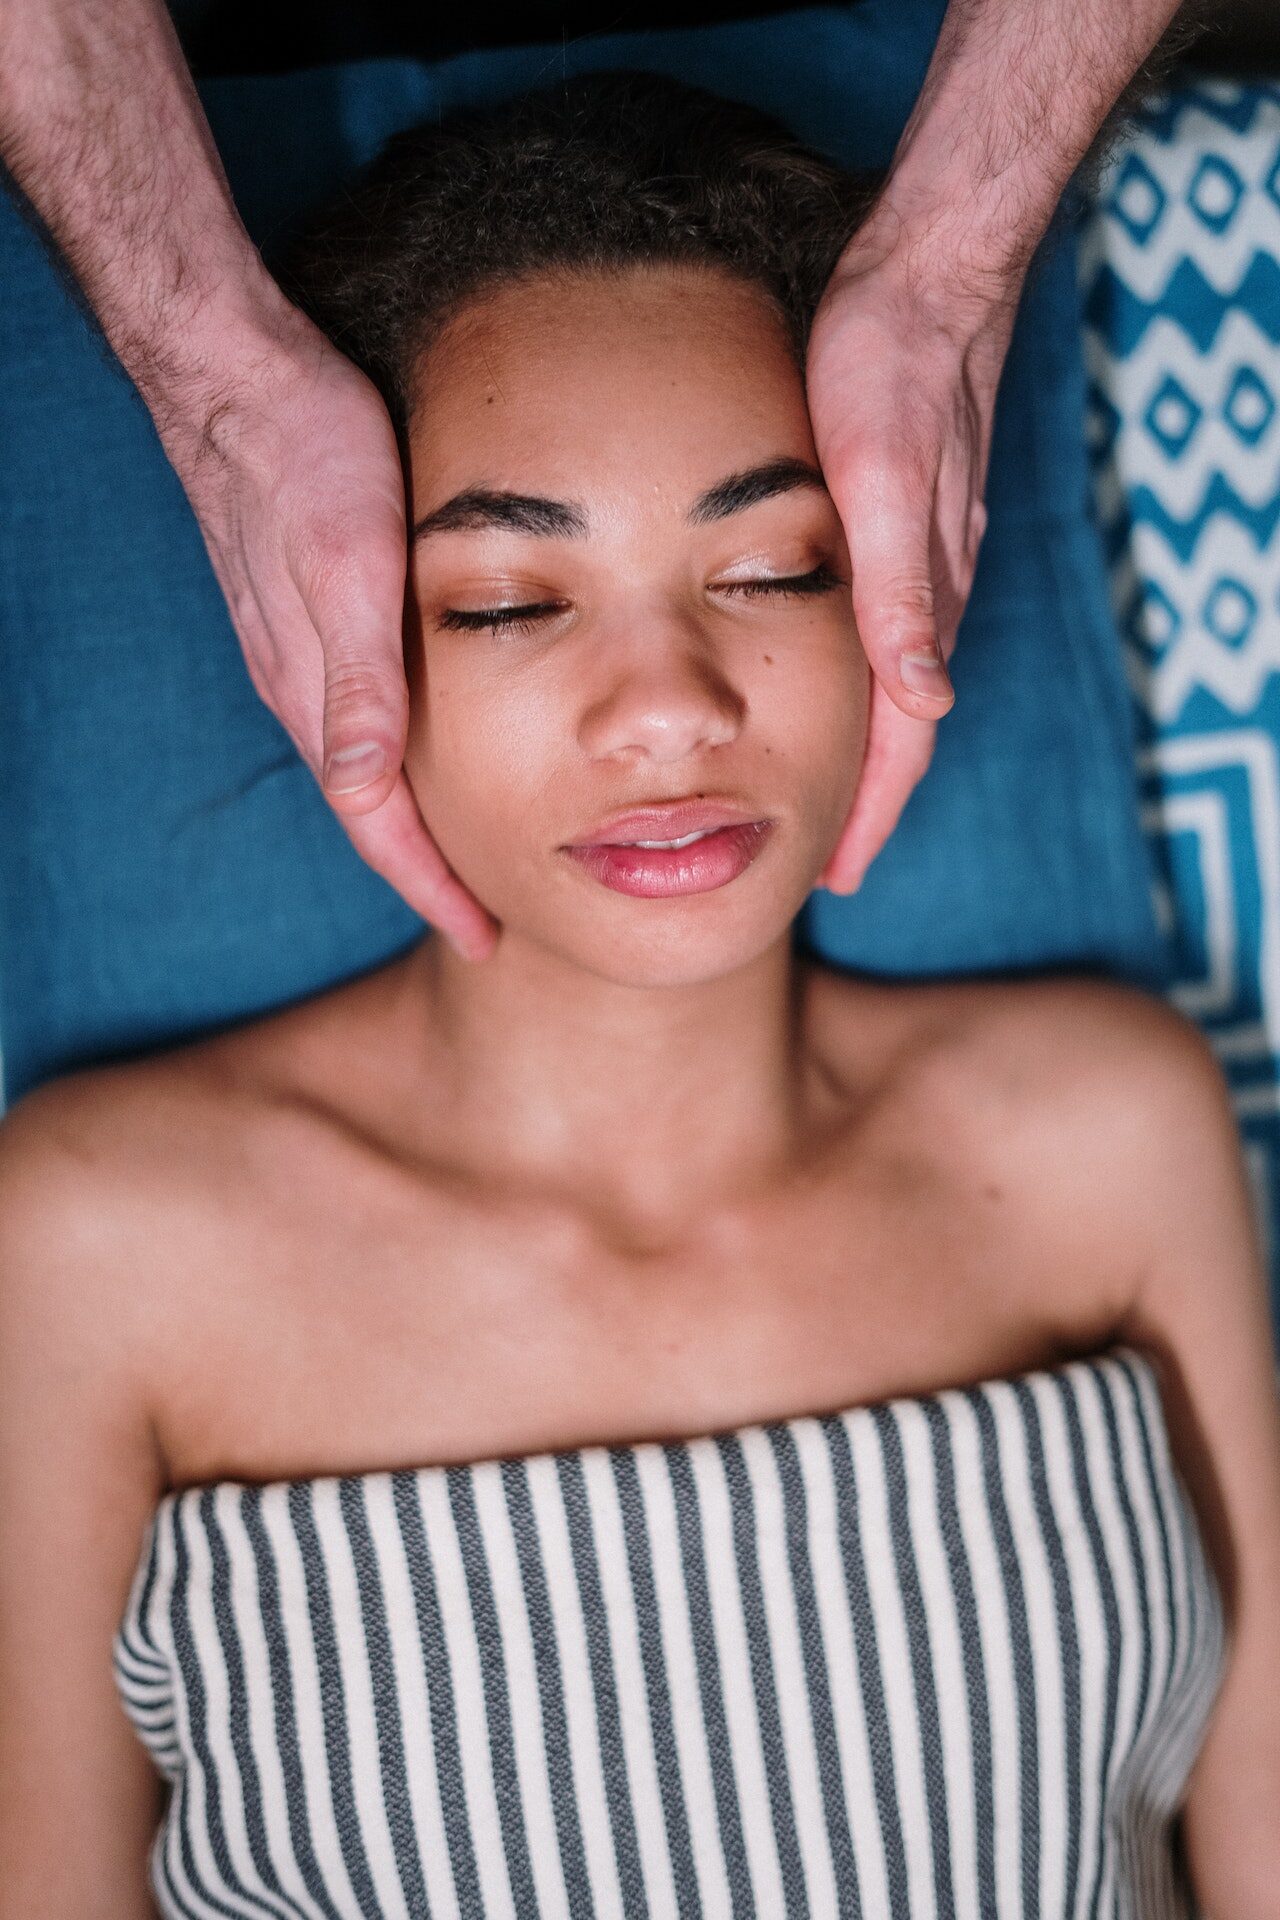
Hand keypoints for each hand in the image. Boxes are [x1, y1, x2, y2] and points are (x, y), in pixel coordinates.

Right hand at [151, 298, 498, 961]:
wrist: (235, 374)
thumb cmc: (303, 456)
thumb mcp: (347, 565)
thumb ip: (357, 680)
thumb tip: (365, 787)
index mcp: (315, 690)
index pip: (377, 822)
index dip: (430, 885)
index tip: (479, 936)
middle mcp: (303, 686)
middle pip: (369, 809)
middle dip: (425, 871)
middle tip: (486, 915)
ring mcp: (300, 652)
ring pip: (363, 765)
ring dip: (413, 819)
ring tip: (468, 853)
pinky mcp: (308, 614)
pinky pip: (356, 716)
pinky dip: (400, 758)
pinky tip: (431, 747)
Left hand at [805, 209, 1018, 893]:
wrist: (926, 280)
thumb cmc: (893, 371)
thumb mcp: (883, 479)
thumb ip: (901, 593)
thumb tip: (926, 701)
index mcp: (920, 601)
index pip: (901, 741)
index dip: (868, 814)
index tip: (834, 878)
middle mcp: (928, 598)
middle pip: (901, 732)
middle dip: (865, 805)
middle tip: (824, 868)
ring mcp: (921, 569)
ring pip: (894, 691)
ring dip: (864, 755)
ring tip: (821, 805)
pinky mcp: (905, 535)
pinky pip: (886, 640)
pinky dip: (860, 691)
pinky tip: (834, 693)